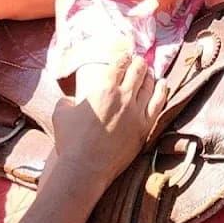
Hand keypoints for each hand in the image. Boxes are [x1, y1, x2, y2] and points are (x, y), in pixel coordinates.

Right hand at [51, 53, 167, 193]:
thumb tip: (68, 101)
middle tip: (139, 60)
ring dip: (149, 75)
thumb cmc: (71, 141)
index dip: (124, 58)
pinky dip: (161, 91)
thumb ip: (65, 102)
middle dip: (139, 63)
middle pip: (137, 71)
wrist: (86, 167)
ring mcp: (136, 112)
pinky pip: (159, 104)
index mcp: (104, 88)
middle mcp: (123, 96)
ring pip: (149, 85)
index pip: (119, 65)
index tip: (126, 56)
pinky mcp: (144, 127)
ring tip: (149, 71)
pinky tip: (162, 85)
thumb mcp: (61, 115)